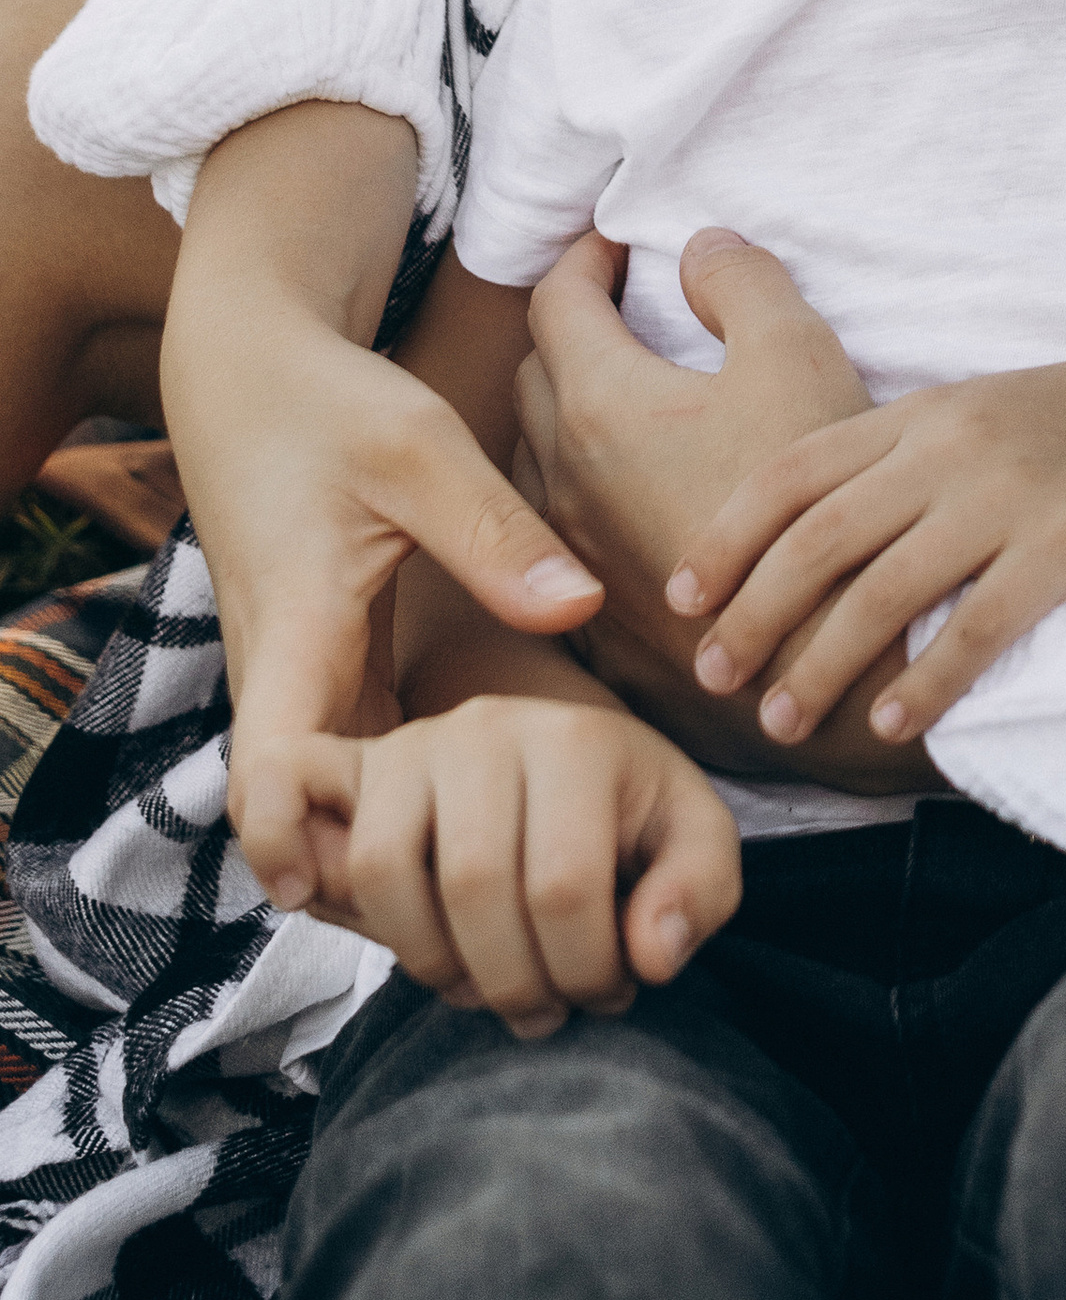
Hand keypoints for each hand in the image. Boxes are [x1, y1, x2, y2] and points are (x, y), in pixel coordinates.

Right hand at [162, 106, 605, 914]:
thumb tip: (579, 611)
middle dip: (382, 881)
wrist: (253, 373)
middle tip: (496, 926)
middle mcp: (280, 675)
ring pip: (329, 800)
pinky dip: (397, 798)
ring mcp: (293, 678)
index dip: (311, 850)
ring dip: (393, 845)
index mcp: (295, 631)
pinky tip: (483, 815)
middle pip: (307, 820)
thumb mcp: (420, 452)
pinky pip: (347, 763)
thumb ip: (497, 535)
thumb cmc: (332, 407)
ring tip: (506, 891)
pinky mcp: (315, 671)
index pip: (272, 779)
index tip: (388, 894)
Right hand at [298, 692, 740, 1040]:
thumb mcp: (694, 839)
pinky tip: (313, 903)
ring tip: (477, 985)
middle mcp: (486, 725)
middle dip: (513, 982)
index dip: (585, 972)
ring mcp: (411, 743)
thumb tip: (648, 954)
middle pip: (473, 887)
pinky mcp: (353, 765)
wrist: (562, 755)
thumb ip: (699, 892)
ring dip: (426, 959)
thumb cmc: (629, 814)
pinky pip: (287, 792)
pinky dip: (284, 847)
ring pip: (381, 868)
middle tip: (545, 1011)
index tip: (608, 993)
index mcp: (577, 740)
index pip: (564, 889)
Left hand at [513, 229, 936, 793]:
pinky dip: (587, 499)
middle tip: (626, 314)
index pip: (557, 300)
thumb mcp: (796, 351)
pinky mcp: (597, 623)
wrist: (828, 660)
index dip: (587, 258)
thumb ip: (741, 279)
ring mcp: (574, 559)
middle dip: (573, 332)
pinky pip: (563, 540)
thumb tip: (698, 245)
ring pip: (539, 462)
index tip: (618, 246)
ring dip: (571, 419)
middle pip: (535, 376)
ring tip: (635, 405)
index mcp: (603, 406)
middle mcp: (565, 481)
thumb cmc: (821, 500)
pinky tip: (639, 502)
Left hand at [671, 343, 1065, 750]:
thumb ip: (901, 455)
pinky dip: (924, 678)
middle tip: (709, 675)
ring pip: (882, 588)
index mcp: (923, 412)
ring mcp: (1008, 494)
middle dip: (752, 611)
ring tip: (782, 720)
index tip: (680, 597)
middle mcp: (951, 446)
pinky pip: (976, 624)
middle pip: (819, 535)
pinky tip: (893, 721)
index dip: (729, 536)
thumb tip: (809, 526)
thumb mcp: (982, 413)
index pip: (794, 470)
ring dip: (820, 662)